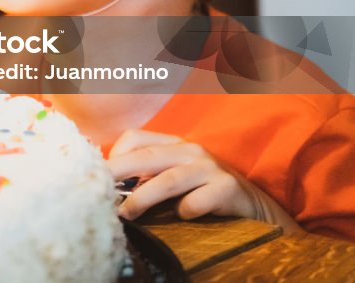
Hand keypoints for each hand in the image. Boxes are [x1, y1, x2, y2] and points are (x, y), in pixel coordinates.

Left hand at [108, 129, 301, 232]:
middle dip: (117, 173)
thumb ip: (147, 176)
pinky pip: (197, 201)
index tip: (101, 177)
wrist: (255, 206)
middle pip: (145, 157)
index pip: (134, 138)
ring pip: (168, 180)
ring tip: (126, 214)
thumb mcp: (175, 176)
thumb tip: (110, 188)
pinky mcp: (227, 188)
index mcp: (173, 143)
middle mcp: (190, 150)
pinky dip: (184, 211)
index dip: (114, 156)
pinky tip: (181, 217)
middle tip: (99, 191)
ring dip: (143, 199)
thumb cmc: (204, 191)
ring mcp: (209, 167)